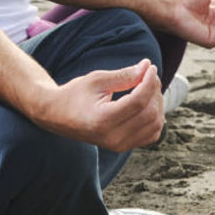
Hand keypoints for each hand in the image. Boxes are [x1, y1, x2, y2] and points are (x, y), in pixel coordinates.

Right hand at [29, 59, 163, 152]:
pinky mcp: (123, 147)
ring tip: (147, 87)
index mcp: (103, 120)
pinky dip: (155, 117)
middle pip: (150, 114)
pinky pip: (151, 134)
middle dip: (154, 91)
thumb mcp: (97, 80)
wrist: (57, 115)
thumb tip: (147, 67)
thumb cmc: (75, 94)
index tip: (150, 67)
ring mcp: (119, 146)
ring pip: (155, 126)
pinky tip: (146, 103)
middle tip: (148, 74)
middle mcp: (112, 138)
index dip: (149, 82)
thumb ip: (124, 75)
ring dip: (157, 104)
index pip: (139, 101)